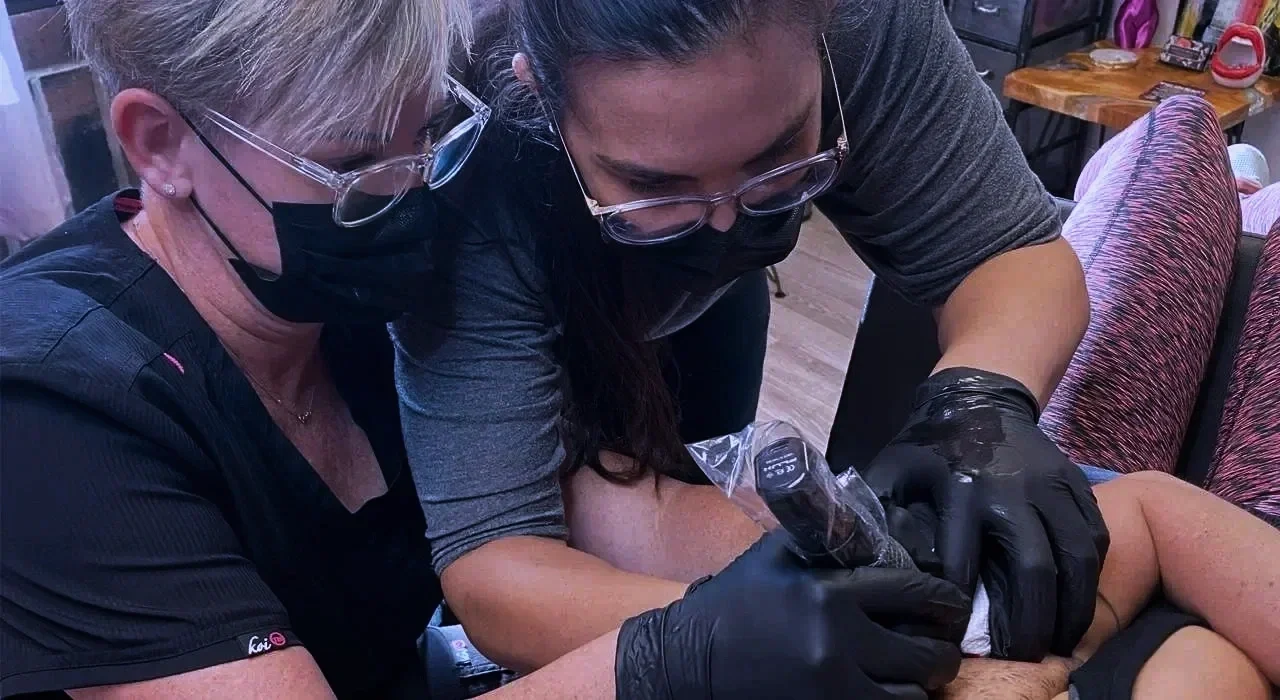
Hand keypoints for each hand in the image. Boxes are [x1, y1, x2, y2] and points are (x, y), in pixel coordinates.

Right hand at [615, 532, 970, 699]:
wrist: (687, 662)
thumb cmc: (734, 604)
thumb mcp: (776, 557)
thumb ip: (827, 543)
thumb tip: (879, 535)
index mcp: (829, 594)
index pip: (916, 592)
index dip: (945, 600)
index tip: (951, 604)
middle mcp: (837, 642)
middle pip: (927, 654)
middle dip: (940, 651)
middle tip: (938, 647)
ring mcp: (832, 689)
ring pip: (914, 696)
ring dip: (917, 686)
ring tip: (911, 676)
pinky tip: (883, 692)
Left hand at [861, 367, 1109, 660]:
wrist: (978, 398)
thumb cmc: (927, 447)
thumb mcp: (892, 473)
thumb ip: (882, 518)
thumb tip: (873, 570)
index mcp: (960, 488)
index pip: (962, 561)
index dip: (960, 606)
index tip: (958, 638)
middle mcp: (1011, 489)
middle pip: (1032, 570)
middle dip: (1030, 624)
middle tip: (1024, 658)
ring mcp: (1050, 486)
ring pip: (1075, 560)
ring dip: (1071, 610)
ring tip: (1060, 645)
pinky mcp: (1076, 485)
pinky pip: (1095, 540)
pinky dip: (1091, 579)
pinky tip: (1077, 606)